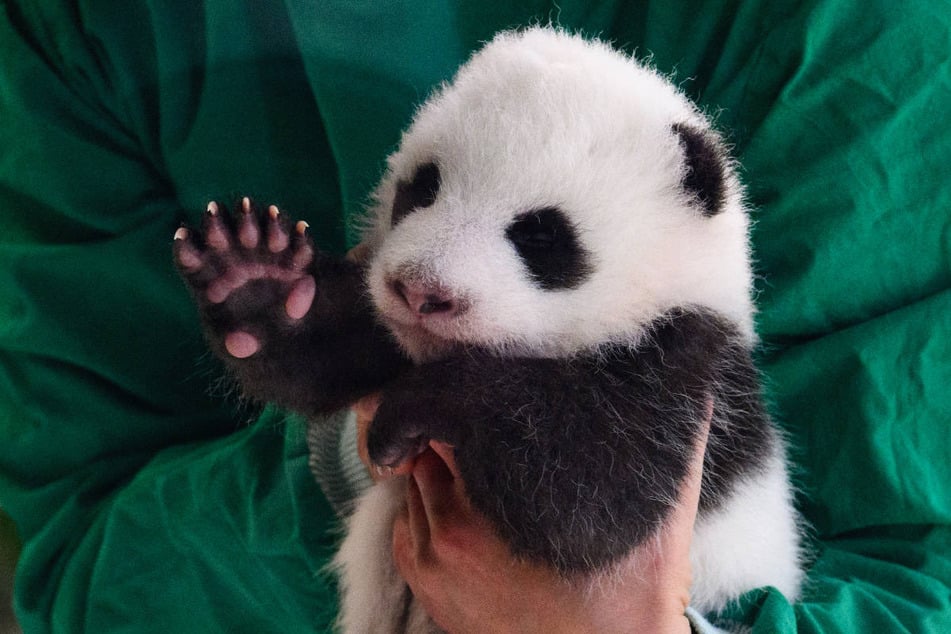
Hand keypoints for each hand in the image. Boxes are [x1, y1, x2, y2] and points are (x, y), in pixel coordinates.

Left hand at [353, 396, 712, 632]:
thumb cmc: (629, 594)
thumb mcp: (660, 516)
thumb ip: (675, 447)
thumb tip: (690, 384)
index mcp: (491, 504)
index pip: (451, 421)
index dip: (469, 399)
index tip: (492, 392)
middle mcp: (450, 531)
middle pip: (429, 449)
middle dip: (455, 433)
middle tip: (489, 427)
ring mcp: (432, 563)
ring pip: (414, 484)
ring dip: (438, 469)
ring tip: (478, 465)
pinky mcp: (426, 587)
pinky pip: (405, 525)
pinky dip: (425, 507)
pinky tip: (463, 504)